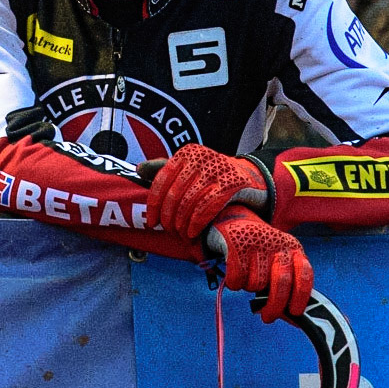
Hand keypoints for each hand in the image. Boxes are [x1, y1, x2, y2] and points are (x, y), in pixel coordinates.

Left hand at [140, 143, 271, 238]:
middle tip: (169, 231)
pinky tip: (192, 232)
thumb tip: (138, 169)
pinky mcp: (232, 182)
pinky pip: (207, 206)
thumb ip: (164, 170)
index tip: (152, 222)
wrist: (249, 180)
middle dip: (169, 217)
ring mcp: (217, 168)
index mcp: (186, 153)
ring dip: (182, 223)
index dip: (154, 204)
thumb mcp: (188, 170)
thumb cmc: (211, 178)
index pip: (161, 181)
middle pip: (174, 193)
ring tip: (181, 234)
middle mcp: (200, 157)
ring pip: (189, 201)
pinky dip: (196, 222)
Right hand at [203, 206, 313, 323]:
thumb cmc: (260, 251)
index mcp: (294, 249)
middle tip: (268, 318)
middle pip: (281, 282)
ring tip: (249, 278)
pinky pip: (237, 279)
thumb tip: (291, 317)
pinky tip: (236, 275)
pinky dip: (235, 284)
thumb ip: (288, 283)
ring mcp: (257, 243)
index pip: (304, 274)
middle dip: (275, 305)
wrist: (234, 221)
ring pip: (256, 283)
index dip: (301, 295)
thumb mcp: (279, 260)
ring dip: (250, 288)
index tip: (294, 312)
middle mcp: (278, 245)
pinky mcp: (236, 245)